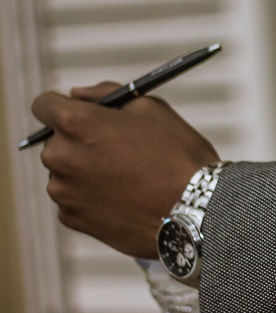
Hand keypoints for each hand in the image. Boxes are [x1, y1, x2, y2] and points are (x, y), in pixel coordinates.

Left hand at [31, 82, 219, 257]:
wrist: (194, 212)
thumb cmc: (177, 156)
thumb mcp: (151, 108)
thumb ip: (106, 94)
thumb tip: (77, 95)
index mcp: (75, 123)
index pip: (44, 104)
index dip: (64, 105)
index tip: (83, 114)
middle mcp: (59, 156)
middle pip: (56, 140)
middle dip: (80, 140)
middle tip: (119, 149)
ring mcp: (62, 191)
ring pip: (66, 171)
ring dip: (86, 170)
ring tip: (128, 178)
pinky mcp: (71, 218)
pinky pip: (75, 199)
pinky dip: (93, 196)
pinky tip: (125, 198)